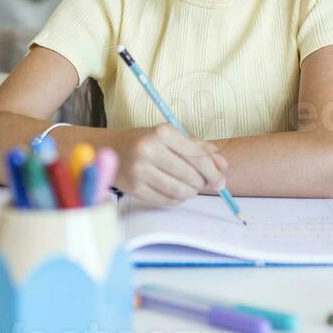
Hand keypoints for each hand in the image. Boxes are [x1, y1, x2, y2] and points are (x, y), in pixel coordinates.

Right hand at [112, 124, 227, 205]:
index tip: (221, 180)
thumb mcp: (171, 136)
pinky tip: (176, 192)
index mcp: (162, 132)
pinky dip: (177, 200)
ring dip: (191, 192)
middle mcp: (149, 150)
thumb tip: (223, 166)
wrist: (110, 148)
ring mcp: (140, 170)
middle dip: (203, 183)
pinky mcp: (134, 188)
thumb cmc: (146, 141)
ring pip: (180, 191)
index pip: (197, 155)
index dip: (213, 171)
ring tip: (190, 187)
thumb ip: (198, 148)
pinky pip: (166, 201)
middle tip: (204, 183)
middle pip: (191, 175)